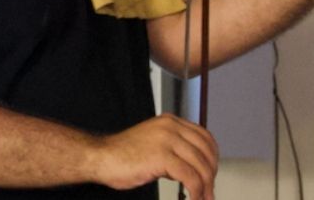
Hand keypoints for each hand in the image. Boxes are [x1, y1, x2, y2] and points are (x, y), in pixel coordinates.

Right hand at [94, 113, 217, 198]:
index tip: (212, 173)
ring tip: (202, 198)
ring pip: (201, 166)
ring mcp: (167, 140)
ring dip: (205, 187)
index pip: (204, 136)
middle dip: (211, 175)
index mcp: (170, 122)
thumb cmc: (122, 155)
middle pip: (206, 151)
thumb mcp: (153, 143)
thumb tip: (193, 167)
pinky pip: (190, 177)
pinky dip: (196, 191)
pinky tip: (192, 198)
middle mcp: (170, 127)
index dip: (212, 157)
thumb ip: (174, 149)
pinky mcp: (162, 156)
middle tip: (209, 191)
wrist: (100, 157)